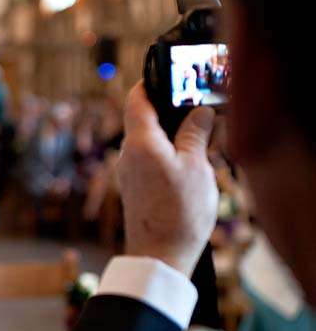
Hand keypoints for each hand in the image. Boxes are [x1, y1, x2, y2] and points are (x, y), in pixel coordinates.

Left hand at [118, 82, 217, 275]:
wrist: (160, 256)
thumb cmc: (178, 211)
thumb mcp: (195, 166)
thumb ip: (195, 133)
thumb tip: (199, 111)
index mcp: (139, 142)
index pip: (136, 99)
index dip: (149, 82)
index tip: (167, 75)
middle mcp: (127, 154)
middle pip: (145, 120)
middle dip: (171, 112)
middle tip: (199, 109)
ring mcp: (129, 173)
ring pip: (151, 141)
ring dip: (173, 136)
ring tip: (202, 141)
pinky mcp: (136, 189)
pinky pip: (151, 161)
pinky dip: (169, 155)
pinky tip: (191, 165)